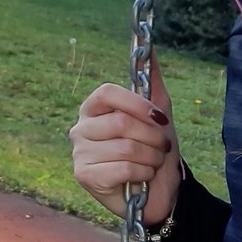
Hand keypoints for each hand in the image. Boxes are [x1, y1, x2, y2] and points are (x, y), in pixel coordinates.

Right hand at [70, 57, 180, 223]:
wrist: (160, 193)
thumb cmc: (155, 151)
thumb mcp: (159, 115)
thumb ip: (152, 82)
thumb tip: (150, 48)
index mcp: (94, 109)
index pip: (107, 93)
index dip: (137, 104)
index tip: (160, 117)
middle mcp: (81, 128)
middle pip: (121, 123)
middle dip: (152, 136)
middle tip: (162, 147)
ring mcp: (79, 153)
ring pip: (125, 147)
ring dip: (151, 157)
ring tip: (152, 163)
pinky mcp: (84, 176)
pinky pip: (123, 168)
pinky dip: (143, 174)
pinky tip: (142, 178)